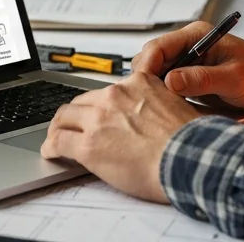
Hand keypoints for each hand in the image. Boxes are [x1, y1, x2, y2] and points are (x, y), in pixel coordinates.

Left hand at [40, 72, 200, 202]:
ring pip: (64, 118)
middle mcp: (116, 96)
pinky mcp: (88, 145)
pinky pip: (58, 142)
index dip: (100, 104)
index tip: (98, 112)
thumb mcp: (180, 107)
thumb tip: (165, 116)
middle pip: (82, 102)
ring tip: (55, 138)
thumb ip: (163, 104)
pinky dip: (51, 147)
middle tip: (72, 126)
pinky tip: (51, 152)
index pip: (109, 90)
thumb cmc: (192, 142)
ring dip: (58, 128)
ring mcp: (98, 120)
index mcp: (139, 83)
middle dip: (76, 115)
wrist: (190, 160)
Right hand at [131, 20, 243, 110]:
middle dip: (146, 80)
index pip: (158, 46)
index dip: (147, 66)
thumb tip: (170, 81)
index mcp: (197, 36)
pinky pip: (167, 87)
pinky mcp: (189, 80)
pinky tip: (165, 112)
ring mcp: (187, 64)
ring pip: (156, 75)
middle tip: (146, 102)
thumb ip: (202, 79)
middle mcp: (188, 47)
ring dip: (153, 90)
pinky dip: (163, 98)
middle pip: (152, 60)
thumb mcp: (234, 78)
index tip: (142, 86)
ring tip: (155, 110)